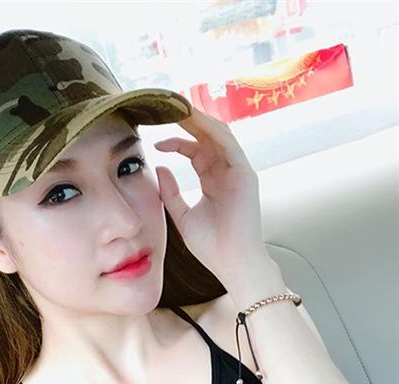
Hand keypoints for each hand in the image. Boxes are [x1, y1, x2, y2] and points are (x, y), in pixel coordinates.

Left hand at [154, 106, 271, 284]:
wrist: (231, 262)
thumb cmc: (211, 246)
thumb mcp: (182, 216)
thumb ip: (170, 193)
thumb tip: (160, 166)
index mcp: (213, 182)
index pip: (195, 151)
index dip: (175, 142)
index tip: (154, 142)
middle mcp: (226, 173)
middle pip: (207, 137)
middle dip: (189, 121)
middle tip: (169, 105)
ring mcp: (237, 172)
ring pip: (219, 135)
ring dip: (200, 119)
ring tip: (180, 106)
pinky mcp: (244, 174)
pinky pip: (228, 143)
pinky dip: (212, 130)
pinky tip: (196, 121)